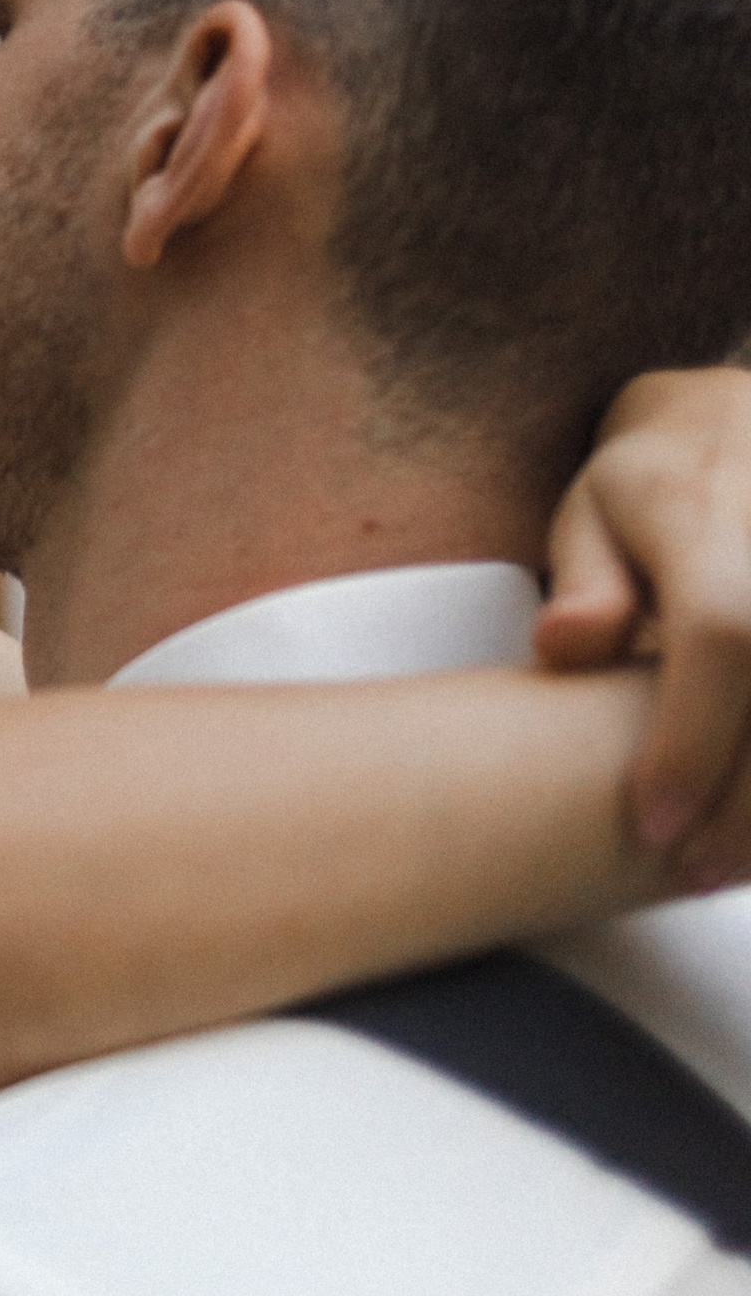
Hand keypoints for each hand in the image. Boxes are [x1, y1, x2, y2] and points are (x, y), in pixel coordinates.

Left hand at [536, 366, 750, 882]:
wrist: (744, 423)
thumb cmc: (654, 485)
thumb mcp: (596, 509)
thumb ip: (586, 579)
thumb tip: (562, 646)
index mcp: (705, 510)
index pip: (720, 634)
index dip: (692, 739)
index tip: (649, 823)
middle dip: (748, 802)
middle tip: (691, 872)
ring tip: (729, 862)